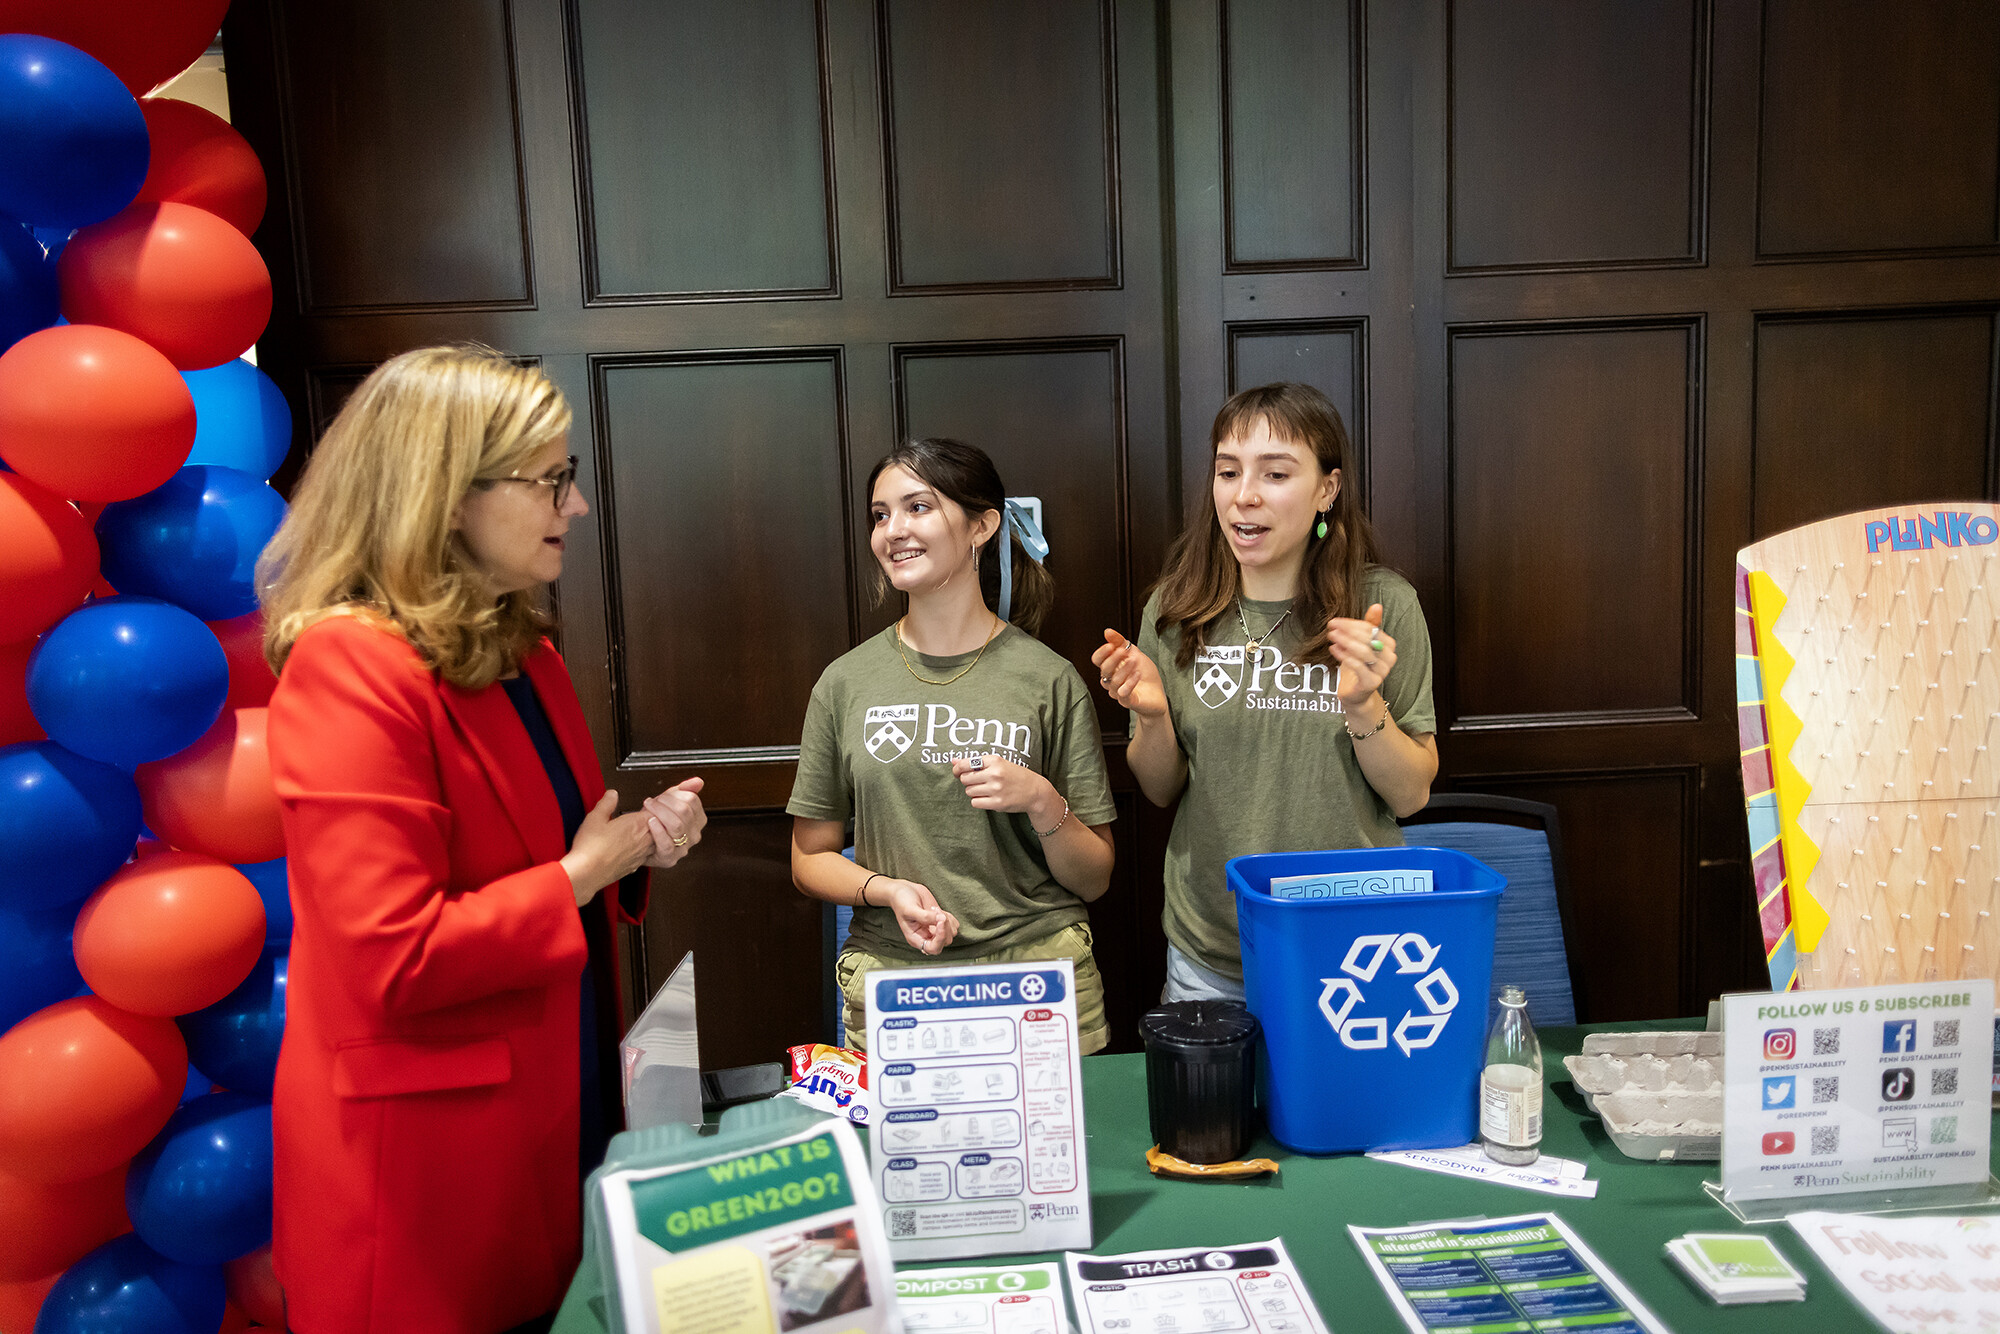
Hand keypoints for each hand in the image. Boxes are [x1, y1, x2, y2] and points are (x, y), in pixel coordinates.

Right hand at [560, 790, 655, 905]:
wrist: (587, 874)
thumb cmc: (591, 847)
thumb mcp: (595, 817)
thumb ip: (607, 803)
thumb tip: (612, 794)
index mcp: (638, 824)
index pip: (657, 810)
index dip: (654, 805)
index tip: (649, 803)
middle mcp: (644, 839)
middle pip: (659, 826)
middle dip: (654, 819)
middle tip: (645, 814)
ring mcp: (641, 854)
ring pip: (655, 841)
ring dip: (650, 834)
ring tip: (638, 830)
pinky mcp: (635, 865)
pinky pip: (646, 854)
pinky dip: (642, 848)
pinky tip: (631, 846)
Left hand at [641, 777, 705, 868]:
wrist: (641, 842)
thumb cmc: (657, 822)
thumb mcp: (670, 802)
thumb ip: (684, 790)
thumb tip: (699, 781)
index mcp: (698, 819)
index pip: (692, 800)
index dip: (674, 794)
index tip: (662, 796)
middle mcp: (694, 834)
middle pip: (684, 811)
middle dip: (665, 803)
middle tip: (652, 802)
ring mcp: (684, 847)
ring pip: (677, 825)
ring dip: (659, 813)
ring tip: (648, 810)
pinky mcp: (670, 858)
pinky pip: (667, 843)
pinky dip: (657, 830)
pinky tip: (650, 822)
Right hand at [883, 880, 957, 954]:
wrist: (903, 891)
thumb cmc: (902, 901)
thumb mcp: (910, 909)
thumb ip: (925, 917)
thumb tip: (941, 920)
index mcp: (916, 939)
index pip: (933, 948)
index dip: (940, 937)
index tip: (940, 921)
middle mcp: (926, 936)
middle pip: (945, 941)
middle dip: (945, 926)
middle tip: (936, 911)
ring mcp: (934, 930)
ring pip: (951, 933)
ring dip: (948, 921)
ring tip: (935, 909)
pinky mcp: (940, 922)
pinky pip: (954, 925)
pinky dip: (951, 918)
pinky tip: (939, 911)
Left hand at [950, 752, 1055, 823]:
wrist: (1035, 791)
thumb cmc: (1015, 776)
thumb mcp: (999, 764)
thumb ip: (975, 763)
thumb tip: (952, 761)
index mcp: (995, 760)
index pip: (966, 764)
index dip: (957, 769)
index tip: (956, 771)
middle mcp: (995, 774)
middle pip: (965, 779)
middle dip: (967, 781)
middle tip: (977, 782)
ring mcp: (996, 789)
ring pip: (969, 791)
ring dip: (974, 791)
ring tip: (986, 790)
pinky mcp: (997, 803)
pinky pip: (975, 802)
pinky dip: (978, 801)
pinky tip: (988, 798)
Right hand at [1091, 629, 1167, 718]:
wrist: (1158, 693)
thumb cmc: (1145, 674)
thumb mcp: (1134, 653)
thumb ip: (1120, 642)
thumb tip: (1107, 631)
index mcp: (1110, 668)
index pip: (1097, 660)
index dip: (1102, 652)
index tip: (1111, 645)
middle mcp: (1110, 680)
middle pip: (1103, 670)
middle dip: (1113, 659)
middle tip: (1124, 651)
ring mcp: (1117, 692)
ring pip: (1113, 681)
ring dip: (1123, 669)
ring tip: (1134, 661)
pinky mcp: (1127, 701)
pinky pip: (1123, 693)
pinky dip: (1129, 682)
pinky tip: (1137, 674)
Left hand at [1327, 602, 1395, 710]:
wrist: (1356, 693)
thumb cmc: (1359, 665)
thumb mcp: (1362, 643)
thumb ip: (1370, 625)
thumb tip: (1377, 605)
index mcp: (1389, 645)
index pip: (1371, 629)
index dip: (1352, 624)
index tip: (1335, 622)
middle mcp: (1389, 658)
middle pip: (1368, 639)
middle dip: (1347, 631)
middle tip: (1331, 628)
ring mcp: (1382, 671)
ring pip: (1364, 652)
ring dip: (1345, 642)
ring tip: (1331, 637)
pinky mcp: (1372, 683)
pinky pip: (1358, 666)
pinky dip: (1345, 656)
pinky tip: (1334, 649)